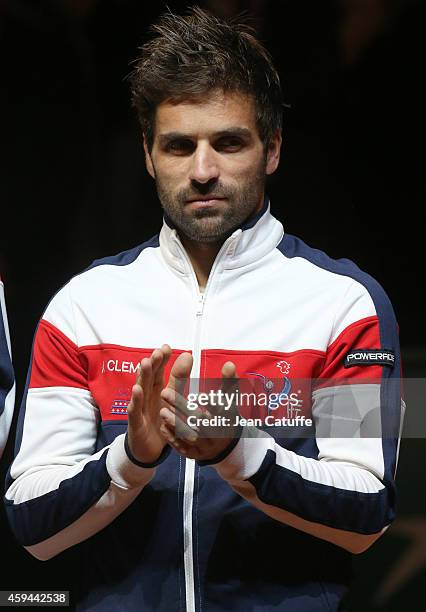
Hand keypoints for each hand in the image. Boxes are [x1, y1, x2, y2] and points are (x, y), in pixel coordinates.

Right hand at [126, 344, 171, 463]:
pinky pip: (134, 411)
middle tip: (157, 352)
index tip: (166, 348)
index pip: (158, 372)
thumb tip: (187, 355)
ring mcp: (139, 408)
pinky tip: (136, 390)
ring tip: (145, 364)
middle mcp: (146, 396)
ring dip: (142, 377)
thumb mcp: (171, 399)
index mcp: (156, 390)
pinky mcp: (135, 423)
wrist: (148, 449)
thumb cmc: (159, 420)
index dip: (161, 360)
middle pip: (148, 378)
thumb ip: (179, 378)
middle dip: (152, 364)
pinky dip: (135, 401)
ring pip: (140, 390)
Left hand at [159, 353, 239, 460]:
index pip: (220, 411)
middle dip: (182, 407)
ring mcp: (206, 446)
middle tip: (165, 393)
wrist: (226, 446)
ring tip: (162, 411)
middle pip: (200, 421)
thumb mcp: (230, 400)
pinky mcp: (195, 455)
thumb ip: (229, 381)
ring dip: (175, 424)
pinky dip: (173, 438)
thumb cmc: (226, 417)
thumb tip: (228, 364)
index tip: (199, 394)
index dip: (211, 403)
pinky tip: (164, 426)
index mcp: (228, 418)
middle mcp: (218, 433)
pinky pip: (183, 448)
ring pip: (190, 436)